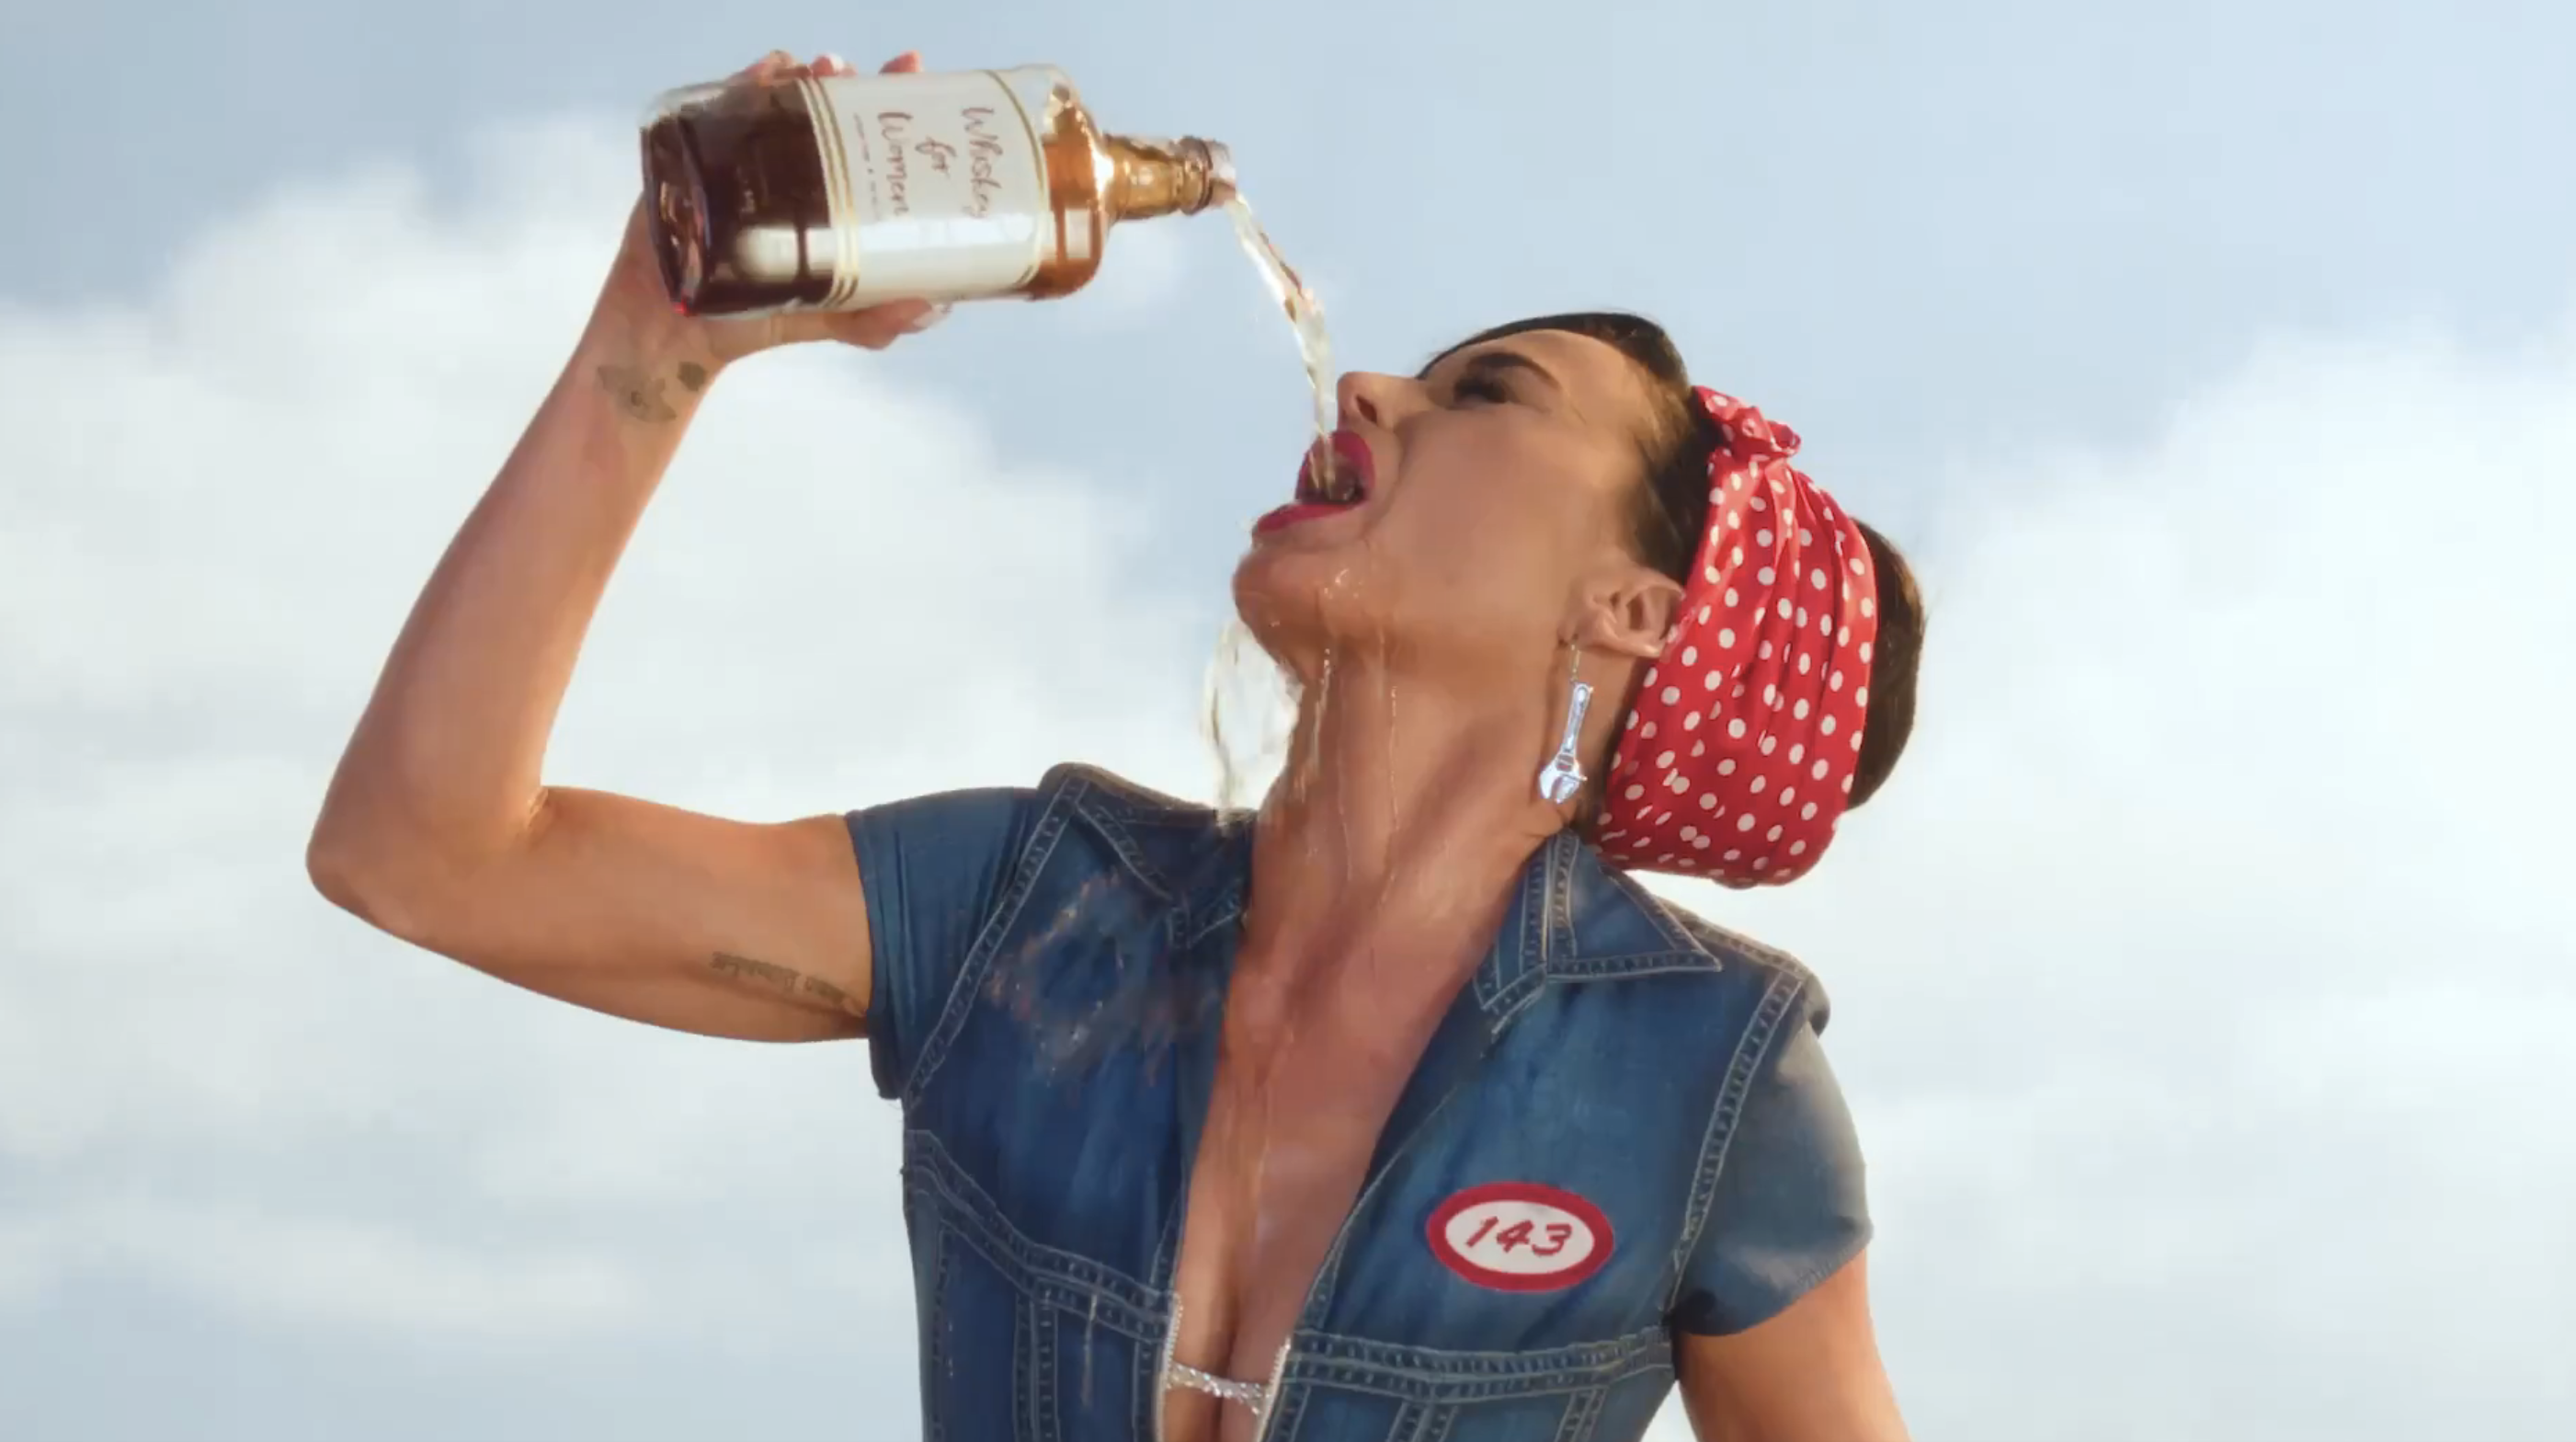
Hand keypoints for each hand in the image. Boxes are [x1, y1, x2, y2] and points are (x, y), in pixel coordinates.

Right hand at [597, 49, 946, 369]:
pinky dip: (754, 80)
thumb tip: (929, 307)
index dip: (896, 107)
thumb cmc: (754, 322)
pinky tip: (770, 75)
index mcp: (840, 203)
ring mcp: (755, 159)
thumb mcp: (828, 321)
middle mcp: (802, 173)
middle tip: (866, 75)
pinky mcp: (709, 152)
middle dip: (855, 82)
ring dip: (809, 75)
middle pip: (835, 110)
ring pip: (787, 99)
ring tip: (823, 72)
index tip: (911, 74)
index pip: (875, 145)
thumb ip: (872, 321)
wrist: (674, 326)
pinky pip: (734, 102)